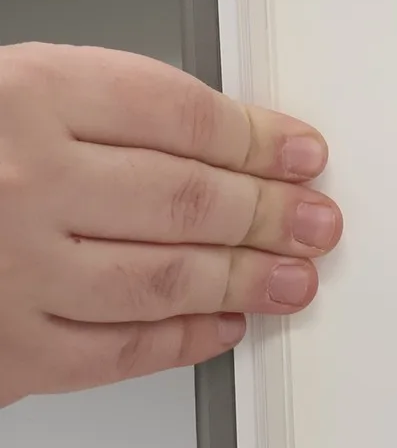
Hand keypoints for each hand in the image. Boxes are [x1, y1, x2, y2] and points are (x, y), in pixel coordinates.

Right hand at [0, 43, 341, 405]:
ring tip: (292, 274)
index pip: (183, 116)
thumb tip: (226, 142)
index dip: (259, 138)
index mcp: (23, 96)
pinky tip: (221, 324)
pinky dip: (184, 340)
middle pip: (190, 197)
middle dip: (271, 212)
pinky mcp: (6, 352)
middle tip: (315, 219)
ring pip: (169, 276)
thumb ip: (99, 111)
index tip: (299, 152)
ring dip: (248, 278)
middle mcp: (21, 181)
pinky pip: (120, 350)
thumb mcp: (3, 95)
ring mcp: (13, 271)